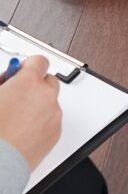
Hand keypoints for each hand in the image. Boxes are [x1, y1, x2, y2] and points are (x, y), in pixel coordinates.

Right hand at [0, 56, 62, 170]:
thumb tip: (5, 82)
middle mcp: (46, 95)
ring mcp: (54, 114)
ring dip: (38, 105)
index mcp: (29, 82)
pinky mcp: (56, 133)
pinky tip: (22, 131)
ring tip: (16, 118)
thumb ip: (2, 83)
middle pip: (48, 80)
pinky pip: (51, 120)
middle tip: (16, 95)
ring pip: (50, 102)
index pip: (39, 61)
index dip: (28, 66)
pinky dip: (41, 122)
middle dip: (34, 85)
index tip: (20, 71)